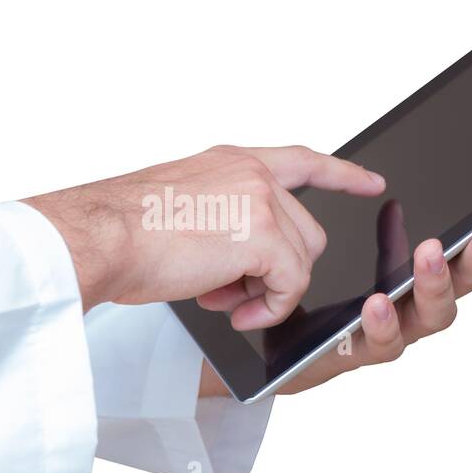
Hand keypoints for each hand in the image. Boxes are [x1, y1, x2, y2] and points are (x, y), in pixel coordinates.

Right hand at [23, 145, 385, 325]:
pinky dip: (269, 308)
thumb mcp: (180, 207)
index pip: (302, 160)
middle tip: (230, 292)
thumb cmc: (120, 230)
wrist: (100, 237)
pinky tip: (235, 312)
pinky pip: (292, 285)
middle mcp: (252, 172)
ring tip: (224, 302)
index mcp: (231, 160)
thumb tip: (240, 261)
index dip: (341, 174)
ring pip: (302, 261)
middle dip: (277, 271)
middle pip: (305, 232)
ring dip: (268, 292)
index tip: (371, 182)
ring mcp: (262, 201)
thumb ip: (222, 219)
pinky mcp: (264, 236)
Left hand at [197, 158, 471, 395]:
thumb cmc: (299, 270)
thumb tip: (386, 150)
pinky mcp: (360, 354)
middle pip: (471, 273)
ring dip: (437, 281)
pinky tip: (375, 302)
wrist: (252, 326)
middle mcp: (417, 295)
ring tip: (429, 253)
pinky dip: (383, 322)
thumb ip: (358, 189)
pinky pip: (381, 343)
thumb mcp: (329, 220)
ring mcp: (395, 328)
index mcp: (418, 257)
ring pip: (436, 313)